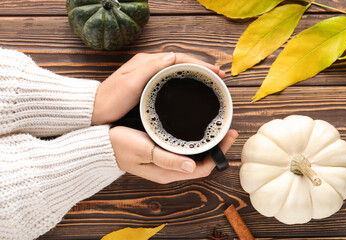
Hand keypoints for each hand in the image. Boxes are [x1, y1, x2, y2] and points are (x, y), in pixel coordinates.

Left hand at [92, 52, 225, 124]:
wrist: (95, 112)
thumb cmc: (110, 100)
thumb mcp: (129, 83)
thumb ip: (149, 68)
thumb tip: (172, 57)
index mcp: (146, 61)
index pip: (178, 57)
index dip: (198, 63)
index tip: (215, 71)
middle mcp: (149, 66)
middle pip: (181, 63)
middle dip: (201, 68)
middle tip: (218, 76)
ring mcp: (148, 76)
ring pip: (177, 72)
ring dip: (195, 75)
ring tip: (211, 82)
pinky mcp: (147, 87)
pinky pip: (171, 81)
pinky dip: (185, 83)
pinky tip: (192, 90)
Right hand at [109, 126, 237, 183]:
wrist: (104, 145)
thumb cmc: (122, 146)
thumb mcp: (144, 151)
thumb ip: (167, 160)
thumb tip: (192, 167)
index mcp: (169, 173)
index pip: (204, 168)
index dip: (220, 154)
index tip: (229, 134)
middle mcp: (172, 170)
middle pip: (204, 162)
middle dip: (218, 147)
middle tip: (227, 128)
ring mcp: (168, 162)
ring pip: (197, 156)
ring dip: (209, 144)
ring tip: (218, 127)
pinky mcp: (164, 153)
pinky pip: (187, 150)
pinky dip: (197, 142)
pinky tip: (199, 130)